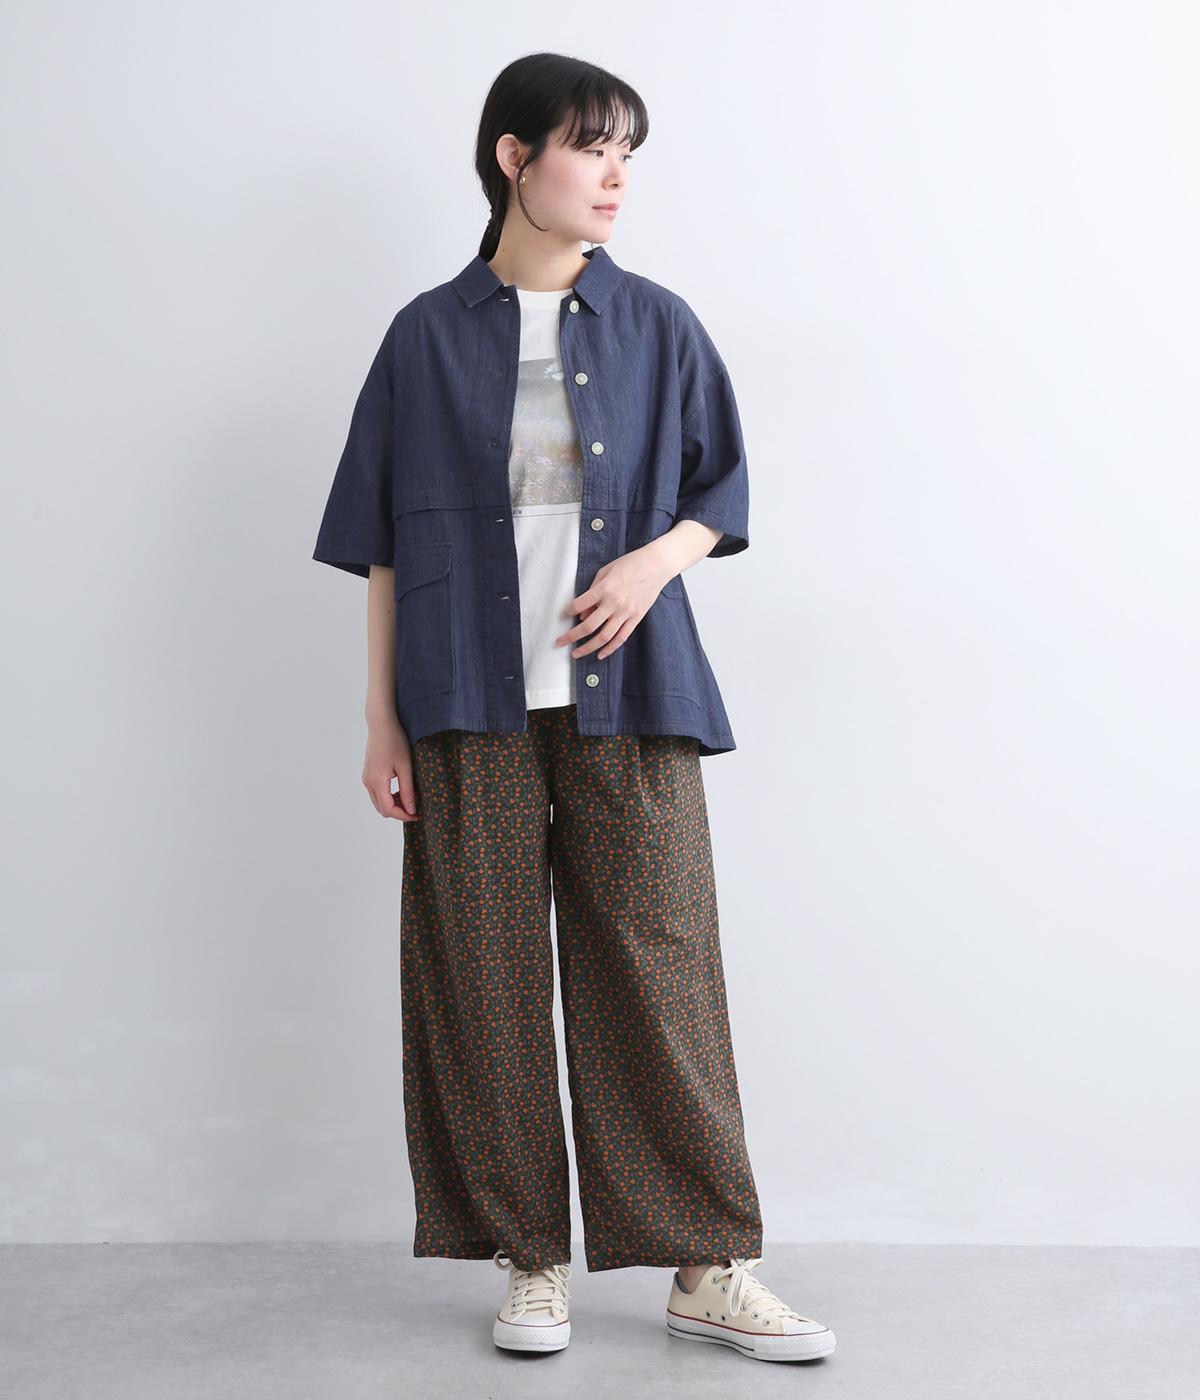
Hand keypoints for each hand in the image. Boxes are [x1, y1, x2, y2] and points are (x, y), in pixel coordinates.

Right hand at [362, 715, 418, 820]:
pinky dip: (389, 796)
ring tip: (411, 795)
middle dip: (400, 811)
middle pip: (383, 809)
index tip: (418, 814)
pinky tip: (402, 788)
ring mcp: (366, 778)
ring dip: (394, 803)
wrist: (381, 724)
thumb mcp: (406, 767)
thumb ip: (408, 790)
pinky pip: (377, 793)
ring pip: (379, 802)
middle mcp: (368, 782)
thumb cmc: (395, 741)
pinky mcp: (368, 774)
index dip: (404, 816)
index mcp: (377, 781)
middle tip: (416, 805)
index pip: (389, 810)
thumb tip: (411, 810)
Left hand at [555, 543, 677, 660]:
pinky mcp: (636, 618)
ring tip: (577, 653)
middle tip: (560, 642)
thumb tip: (584, 613)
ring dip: (588, 648)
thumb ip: (593, 591)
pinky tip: (600, 655)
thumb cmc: (630, 564)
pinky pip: (621, 637)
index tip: (566, 614)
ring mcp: (626, 612)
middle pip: (589, 626)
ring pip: (604, 637)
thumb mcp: (606, 571)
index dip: (569, 611)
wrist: (656, 565)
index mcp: (604, 589)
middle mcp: (614, 603)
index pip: (579, 605)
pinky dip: (610, 649)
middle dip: (571, 636)